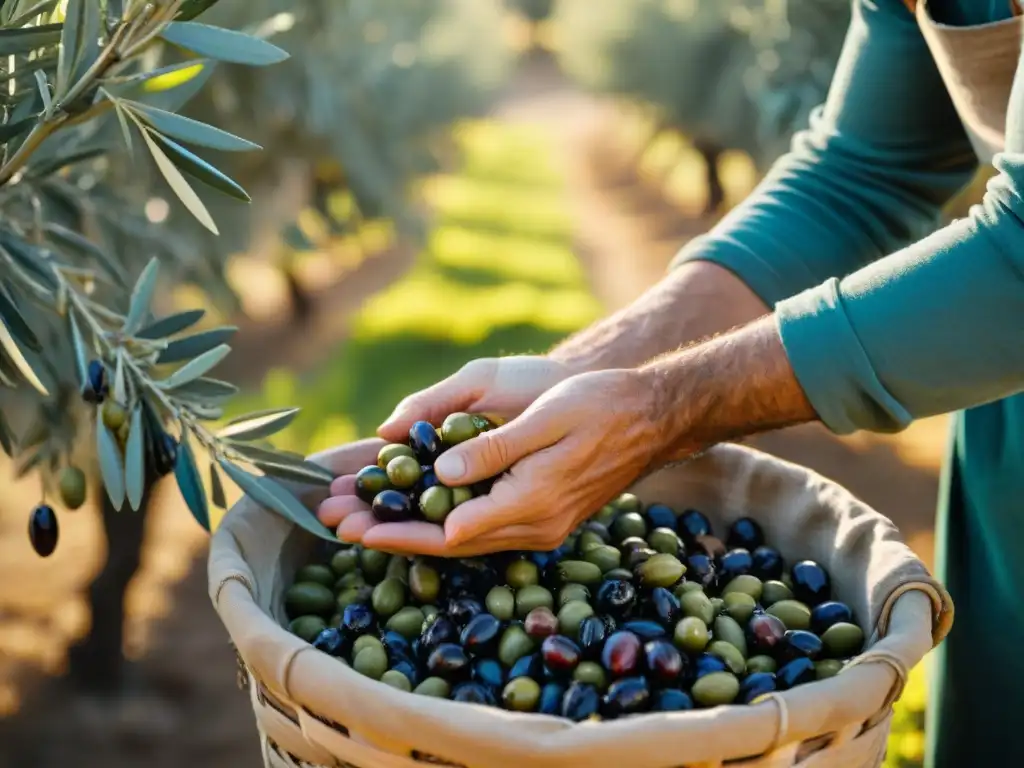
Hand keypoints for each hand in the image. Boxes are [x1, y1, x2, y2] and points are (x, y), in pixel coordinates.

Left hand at [351, 368, 664, 555]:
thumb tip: (440, 473)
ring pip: (464, 540)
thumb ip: (494, 449)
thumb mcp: (545, 417)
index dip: (398, 530)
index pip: (449, 531)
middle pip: (449, 543)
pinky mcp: (544, 518)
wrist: (650, 418)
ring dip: (414, 532)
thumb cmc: (599, 406)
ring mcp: (541, 527)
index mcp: (531, 502)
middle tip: (339, 528)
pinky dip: (445, 523)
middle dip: (392, 536)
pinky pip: (484, 530)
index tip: (354, 525)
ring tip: (365, 522)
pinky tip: (418, 513)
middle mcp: (534, 526)